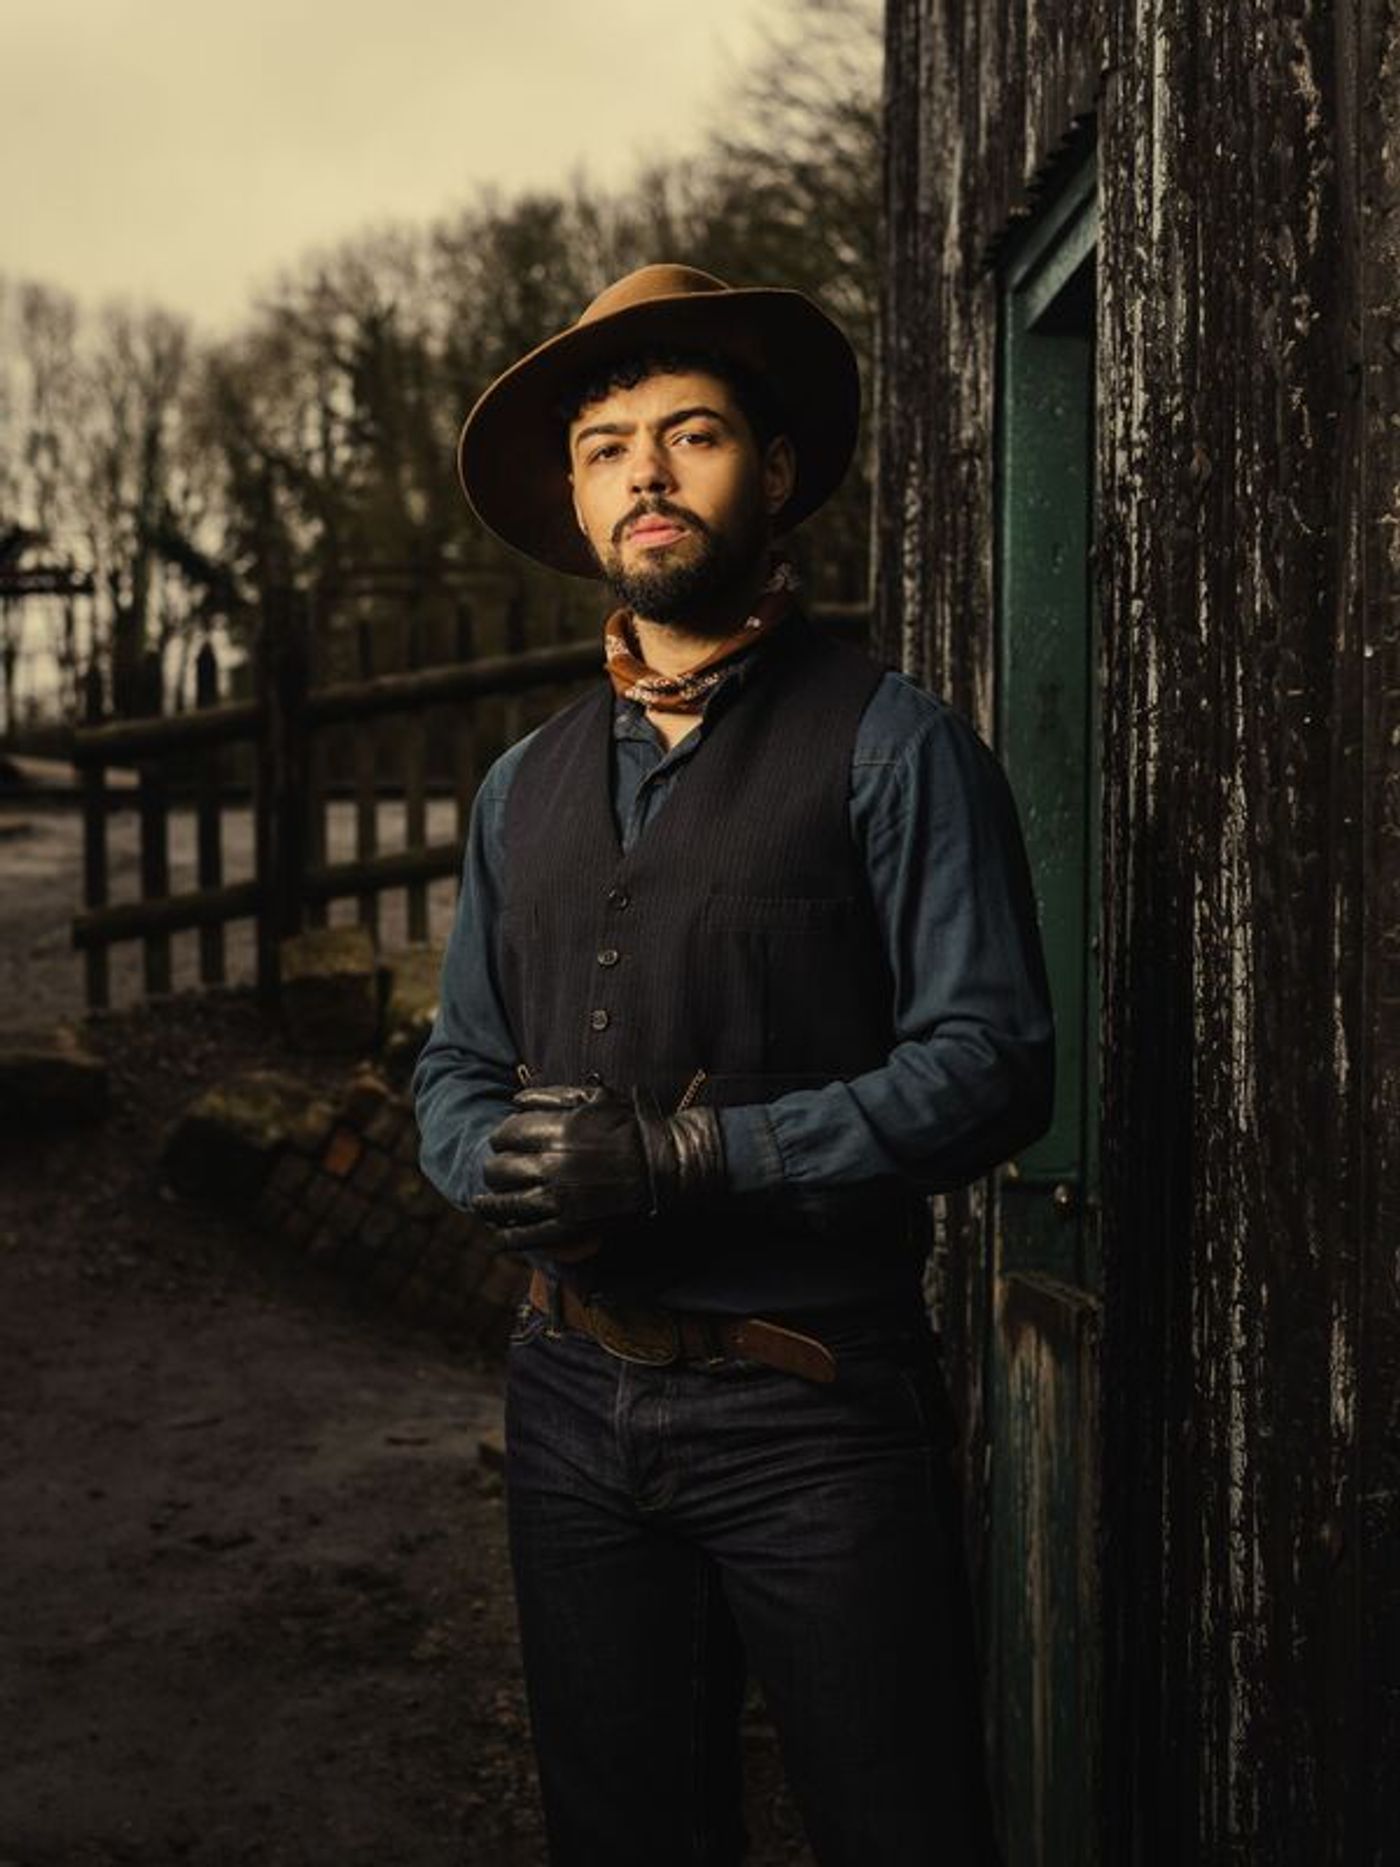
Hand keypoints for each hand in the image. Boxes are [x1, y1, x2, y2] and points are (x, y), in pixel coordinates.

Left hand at [471, 1083, 725, 1253]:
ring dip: (488, 1204)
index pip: (505, 1135)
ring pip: (504, 1204)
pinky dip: (507, 1236)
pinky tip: (499, 1236)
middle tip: (494, 1171)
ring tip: (483, 1203)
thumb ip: (553, 1095)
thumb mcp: (597, 1098)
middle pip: (499, 1169)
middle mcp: (552, 1166)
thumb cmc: (633, 1128)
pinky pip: (526, 1236)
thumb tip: (514, 1099)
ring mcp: (559, 1200)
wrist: (667, 1168)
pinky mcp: (569, 1228)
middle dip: (492, 1169)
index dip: (500, 1138)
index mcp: (556, 1131)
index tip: (503, 1142)